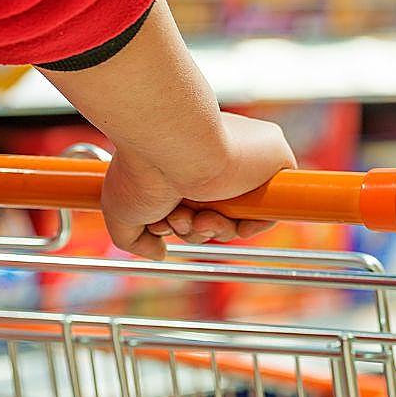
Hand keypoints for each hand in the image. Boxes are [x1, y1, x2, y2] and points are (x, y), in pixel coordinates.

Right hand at [101, 112, 296, 258]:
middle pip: (214, 217)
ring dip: (214, 229)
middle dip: (193, 229)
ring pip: (238, 218)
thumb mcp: (121, 211)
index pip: (192, 207)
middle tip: (177, 219)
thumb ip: (136, 239)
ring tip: (193, 215)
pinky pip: (270, 210)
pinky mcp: (274, 161)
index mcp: (185, 163)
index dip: (178, 224)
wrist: (175, 144)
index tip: (162, 223)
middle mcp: (215, 160)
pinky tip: (226, 219)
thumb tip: (159, 252)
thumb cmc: (143, 170)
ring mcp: (244, 162)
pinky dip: (250, 226)